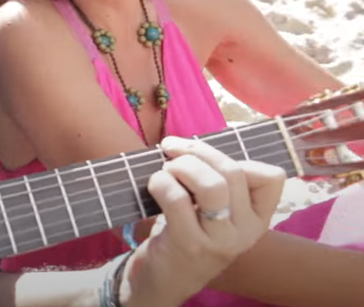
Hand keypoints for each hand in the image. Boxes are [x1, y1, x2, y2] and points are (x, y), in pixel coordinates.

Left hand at [121, 136, 285, 306]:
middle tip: (171, 150)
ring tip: (165, 170)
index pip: (271, 176)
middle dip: (197, 152)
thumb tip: (191, 143)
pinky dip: (161, 182)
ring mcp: (220, 241)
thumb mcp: (211, 212)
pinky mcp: (190, 245)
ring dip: (181, 167)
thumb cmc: (183, 236)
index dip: (236, 155)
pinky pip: (177, 199)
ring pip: (211, 185)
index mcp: (256, 219)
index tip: (204, 154)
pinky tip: (153, 186)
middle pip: (233, 172)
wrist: (160, 282)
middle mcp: (245, 232)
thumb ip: (214, 182)